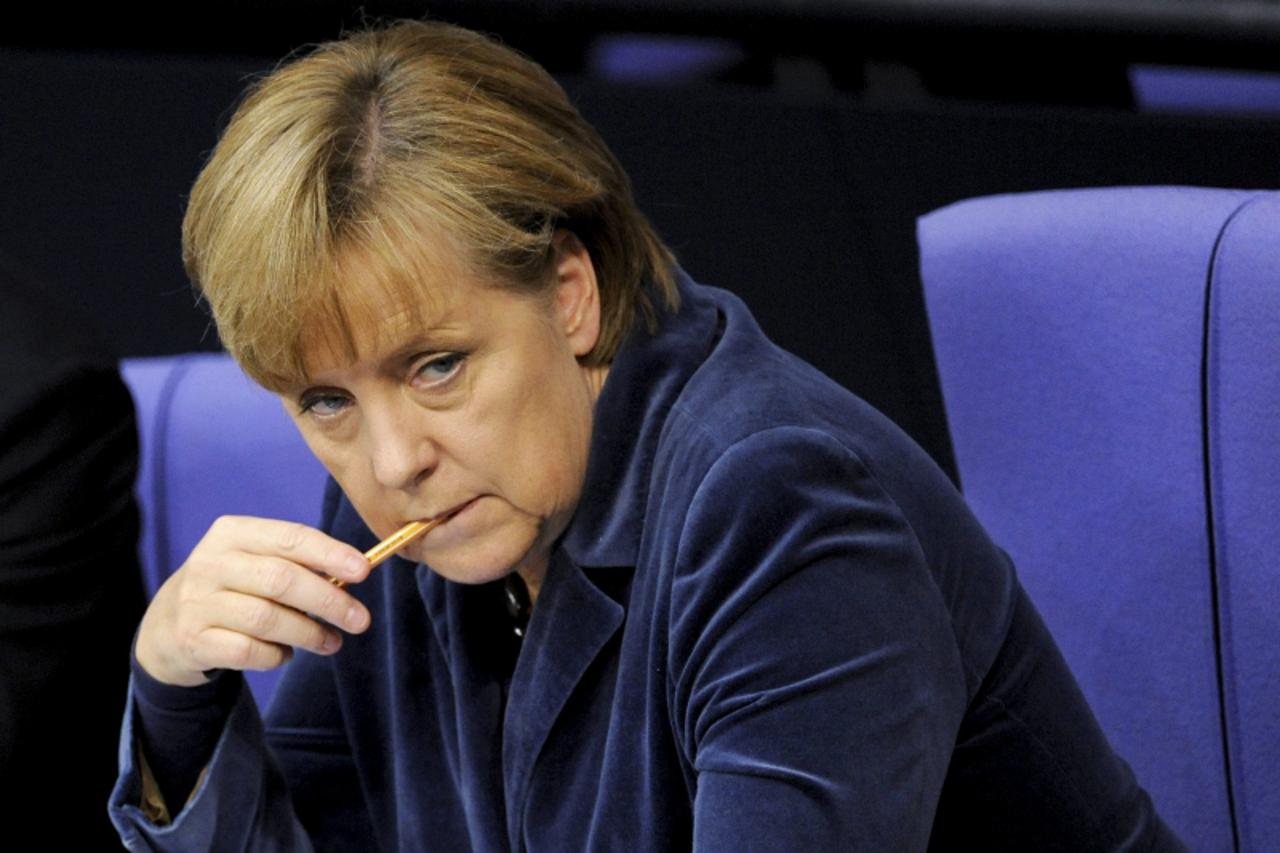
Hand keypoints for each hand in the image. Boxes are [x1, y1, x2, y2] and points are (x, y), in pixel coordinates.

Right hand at [134, 516, 371, 686]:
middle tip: (360, 620)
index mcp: (232, 533)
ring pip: (267, 618)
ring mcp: (197, 603)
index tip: (363, 571)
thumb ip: (298, 563)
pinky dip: (276, 656)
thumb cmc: (231, 588)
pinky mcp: (192, 640)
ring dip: (309, 633)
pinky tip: (285, 655)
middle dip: (329, 601)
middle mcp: (210, 563)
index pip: (290, 538)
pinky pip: (248, 651)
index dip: (330, 554)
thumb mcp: (255, 561)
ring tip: (331, 642)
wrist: (166, 627)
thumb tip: (354, 575)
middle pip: (281, 579)